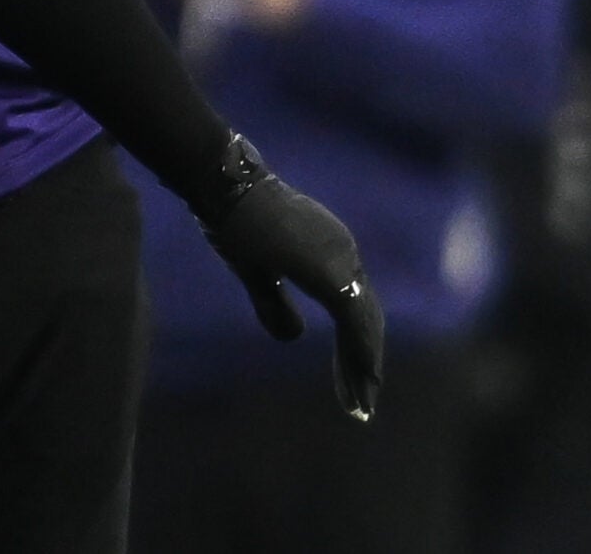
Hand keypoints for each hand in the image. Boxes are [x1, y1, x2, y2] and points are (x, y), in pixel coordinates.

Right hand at [194, 135, 384, 418]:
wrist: (226, 186)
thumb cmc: (234, 220)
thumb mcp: (254, 271)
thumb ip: (273, 304)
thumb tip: (295, 339)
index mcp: (328, 253)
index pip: (350, 307)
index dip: (352, 345)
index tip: (351, 378)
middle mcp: (344, 254)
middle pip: (364, 319)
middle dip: (362, 363)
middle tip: (362, 404)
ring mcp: (342, 261)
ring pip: (364, 325)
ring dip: (364, 367)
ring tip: (363, 405)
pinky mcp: (331, 274)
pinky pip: (354, 324)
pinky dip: (360, 355)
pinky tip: (363, 380)